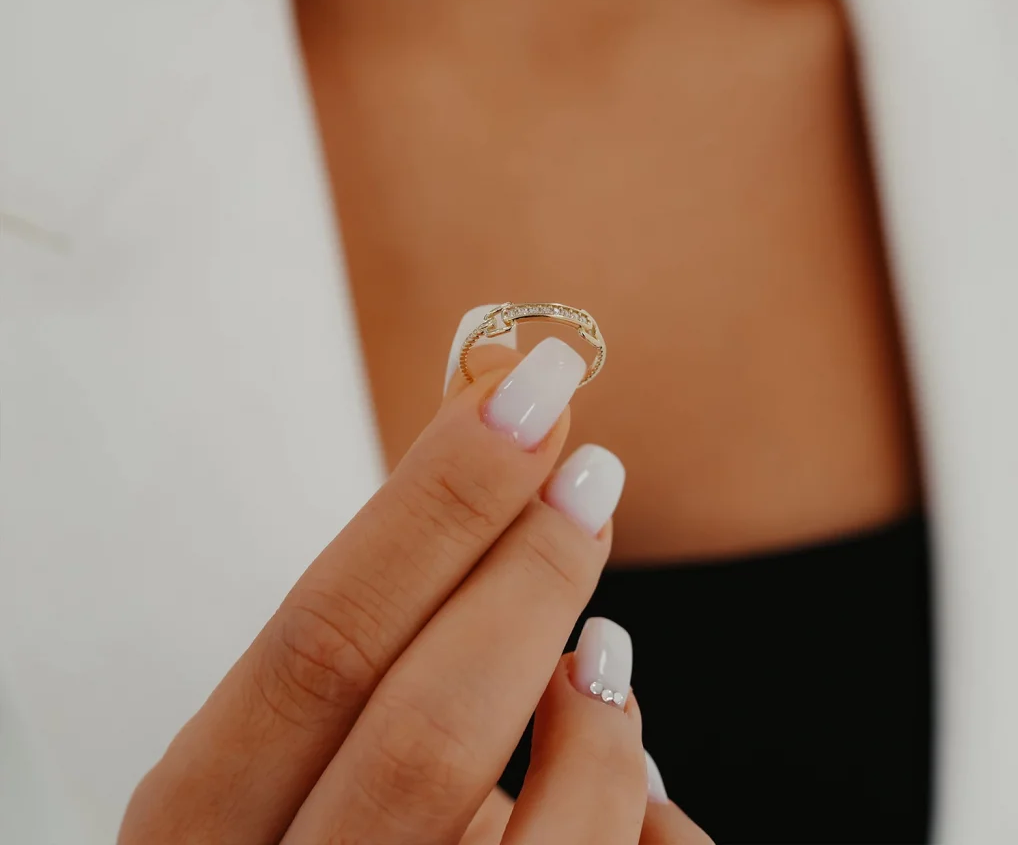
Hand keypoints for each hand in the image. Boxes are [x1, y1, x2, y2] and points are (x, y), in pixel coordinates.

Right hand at [119, 330, 712, 842]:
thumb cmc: (334, 842)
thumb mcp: (314, 757)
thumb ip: (382, 658)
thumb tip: (527, 495)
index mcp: (199, 822)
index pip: (316, 639)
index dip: (431, 505)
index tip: (521, 396)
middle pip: (415, 723)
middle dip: (523, 570)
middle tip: (592, 469)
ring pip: (515, 828)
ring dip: (592, 709)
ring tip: (607, 650)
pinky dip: (639, 808)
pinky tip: (633, 774)